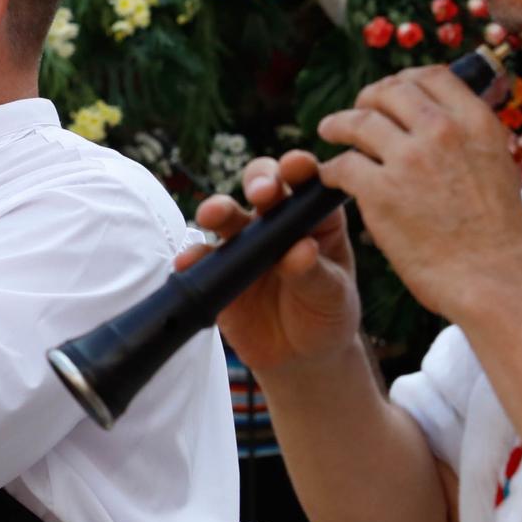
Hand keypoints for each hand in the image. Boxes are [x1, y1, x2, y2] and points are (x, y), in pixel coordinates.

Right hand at [184, 152, 364, 374]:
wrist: (300, 354)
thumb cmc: (327, 313)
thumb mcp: (333, 296)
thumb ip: (316, 273)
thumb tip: (300, 250)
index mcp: (314, 217)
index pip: (307, 184)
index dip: (299, 169)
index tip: (296, 166)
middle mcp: (277, 221)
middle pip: (262, 185)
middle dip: (258, 181)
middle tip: (260, 193)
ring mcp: (244, 243)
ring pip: (226, 215)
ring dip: (218, 209)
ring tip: (212, 216)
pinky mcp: (219, 271)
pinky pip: (202, 258)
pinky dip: (193, 257)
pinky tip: (188, 262)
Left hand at [315, 64, 521, 323]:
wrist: (495, 279)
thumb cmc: (499, 236)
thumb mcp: (499, 168)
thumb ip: (470, 141)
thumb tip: (446, 126)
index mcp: (477, 122)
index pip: (432, 77)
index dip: (404, 80)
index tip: (391, 92)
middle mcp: (443, 131)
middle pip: (390, 92)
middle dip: (368, 98)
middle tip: (357, 110)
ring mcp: (409, 159)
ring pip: (359, 121)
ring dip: (338, 124)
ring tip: (328, 130)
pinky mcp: (380, 191)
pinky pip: (342, 165)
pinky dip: (330, 168)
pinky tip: (328, 177)